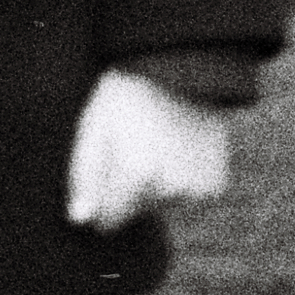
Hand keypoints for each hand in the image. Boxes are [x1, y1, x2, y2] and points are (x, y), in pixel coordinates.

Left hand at [65, 69, 233, 229]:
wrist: (182, 74)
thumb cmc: (128, 98)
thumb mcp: (94, 126)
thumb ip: (85, 175)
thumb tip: (80, 220)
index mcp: (137, 172)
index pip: (109, 218)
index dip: (100, 201)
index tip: (102, 176)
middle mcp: (170, 186)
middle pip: (136, 210)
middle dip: (127, 189)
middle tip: (131, 147)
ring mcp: (196, 188)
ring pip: (161, 203)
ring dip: (154, 184)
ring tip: (154, 143)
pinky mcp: (215, 186)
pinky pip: (186, 197)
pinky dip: (178, 181)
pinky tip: (176, 151)